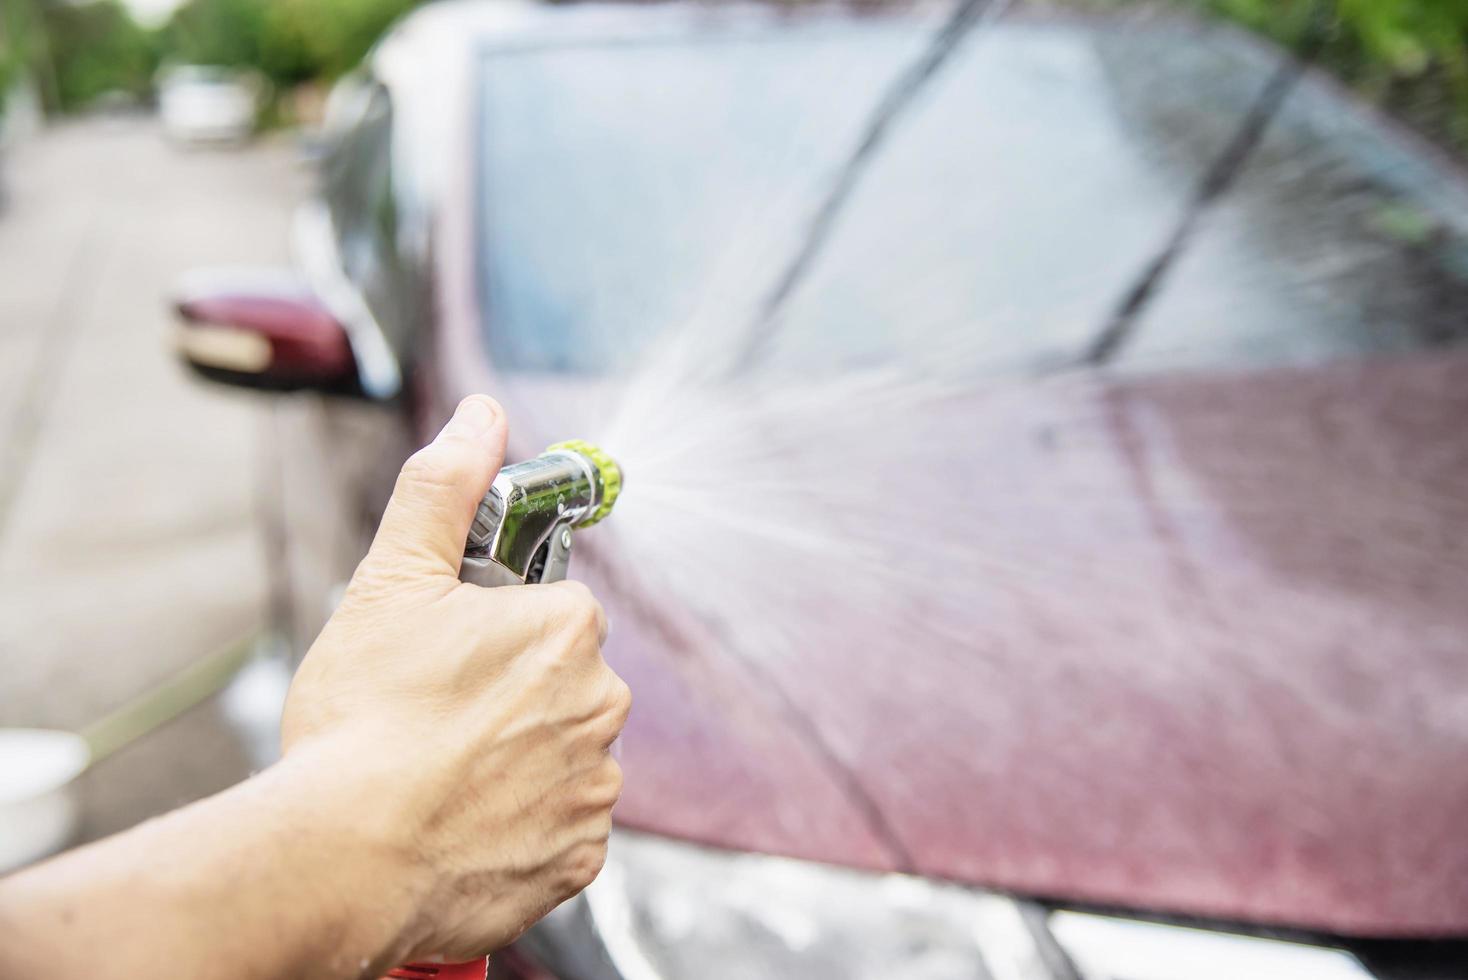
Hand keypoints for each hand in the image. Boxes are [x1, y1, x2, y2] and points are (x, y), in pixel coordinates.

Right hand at [281, 395, 630, 961]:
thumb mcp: (393, 580)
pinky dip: (519, 825)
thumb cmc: (364, 719)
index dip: (493, 630)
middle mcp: (603, 703)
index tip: (446, 658)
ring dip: (515, 763)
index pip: (551, 612)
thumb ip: (444, 489)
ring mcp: (595, 786)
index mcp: (569, 629)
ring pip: (560, 756)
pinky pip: (557, 826)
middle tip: (431, 719)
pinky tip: (463, 826)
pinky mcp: (580, 857)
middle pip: (561, 684)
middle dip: (507, 696)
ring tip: (438, 777)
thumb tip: (482, 415)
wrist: (344, 857)